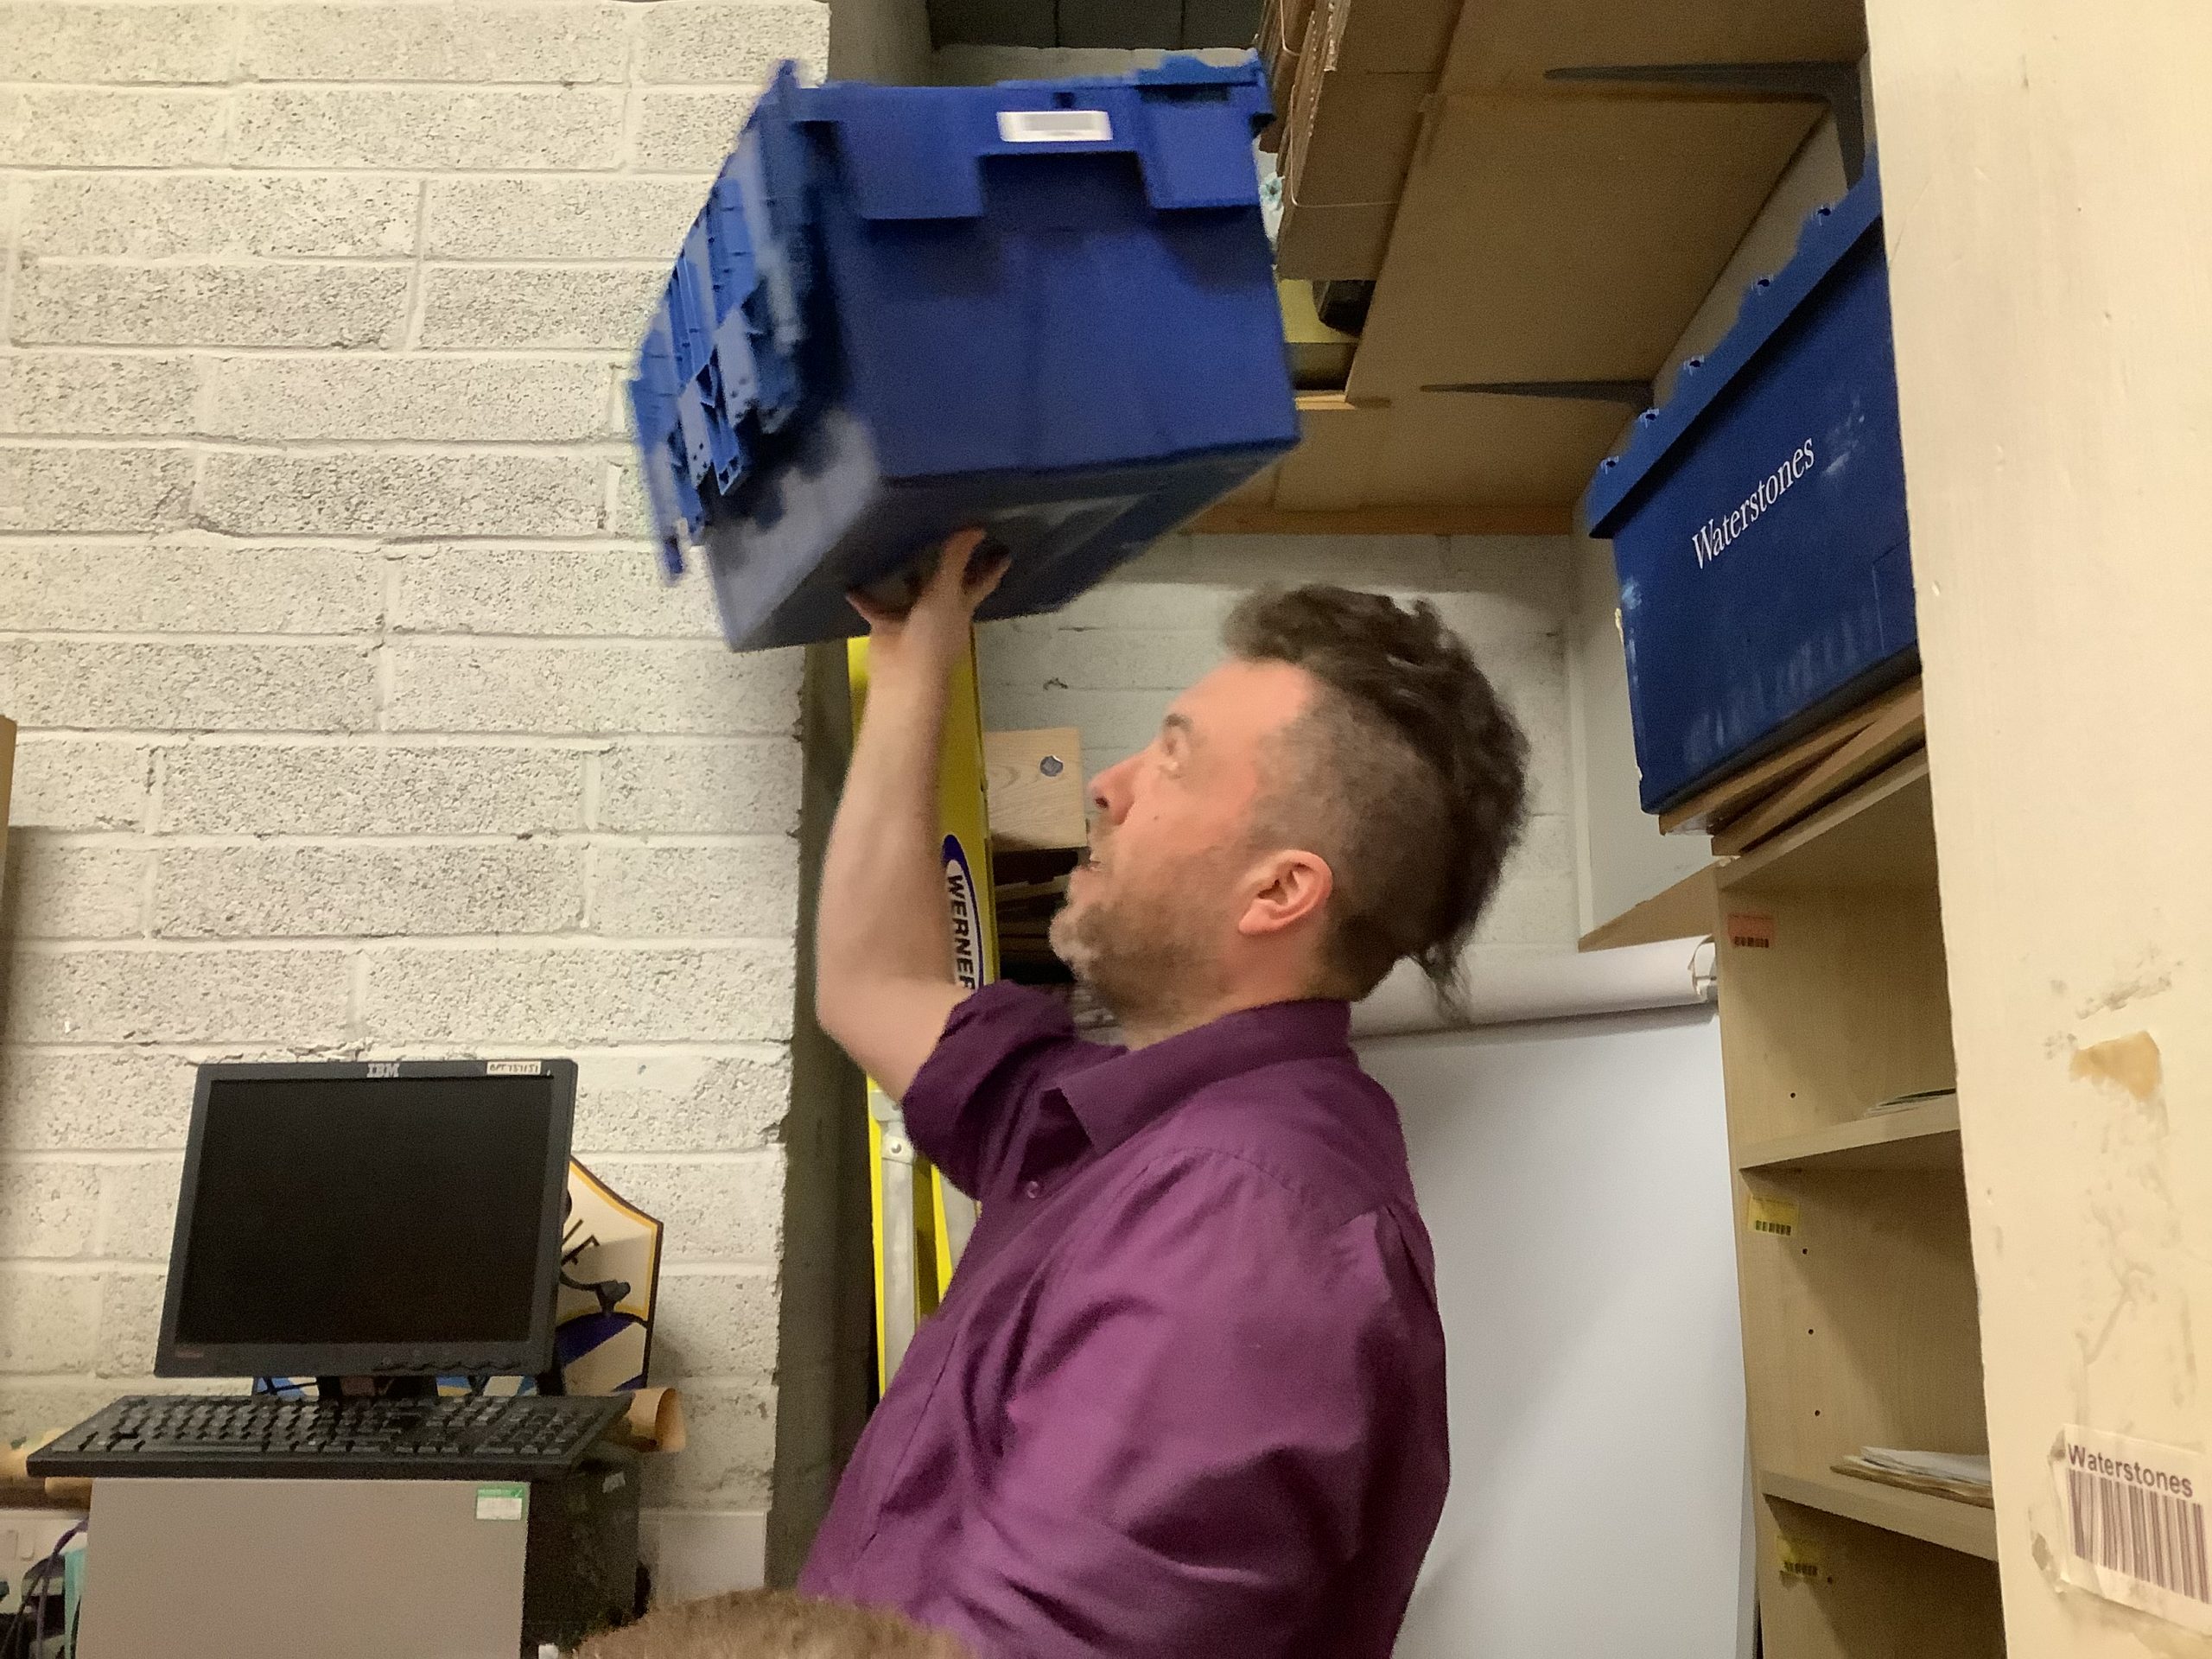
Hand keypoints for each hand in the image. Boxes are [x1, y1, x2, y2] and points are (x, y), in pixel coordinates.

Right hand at [848, 530, 1010, 671]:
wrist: (904, 675)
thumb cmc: (932, 636)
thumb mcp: (946, 592)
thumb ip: (956, 559)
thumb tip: (977, 527)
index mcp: (961, 606)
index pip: (982, 582)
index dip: (994, 567)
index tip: (1005, 549)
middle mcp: (940, 611)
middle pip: (946, 583)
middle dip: (947, 564)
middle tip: (946, 532)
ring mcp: (913, 620)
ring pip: (910, 592)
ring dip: (904, 574)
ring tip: (897, 543)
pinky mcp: (887, 627)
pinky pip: (874, 606)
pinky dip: (863, 595)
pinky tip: (852, 577)